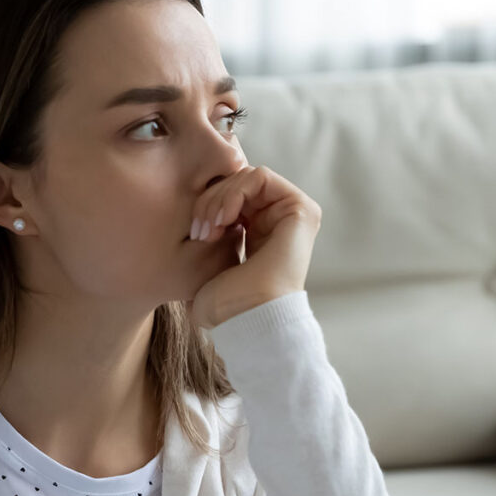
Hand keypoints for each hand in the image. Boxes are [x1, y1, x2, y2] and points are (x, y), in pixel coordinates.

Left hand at [185, 165, 321, 328]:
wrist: (246, 318)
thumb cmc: (223, 303)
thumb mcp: (208, 259)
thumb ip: (209, 228)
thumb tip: (195, 206)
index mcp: (257, 230)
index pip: (227, 193)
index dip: (206, 204)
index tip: (194, 234)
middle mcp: (276, 219)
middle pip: (234, 182)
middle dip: (209, 201)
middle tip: (199, 231)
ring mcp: (291, 214)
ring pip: (243, 176)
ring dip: (218, 199)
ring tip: (209, 230)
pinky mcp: (301, 209)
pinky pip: (260, 176)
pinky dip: (234, 192)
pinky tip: (224, 220)